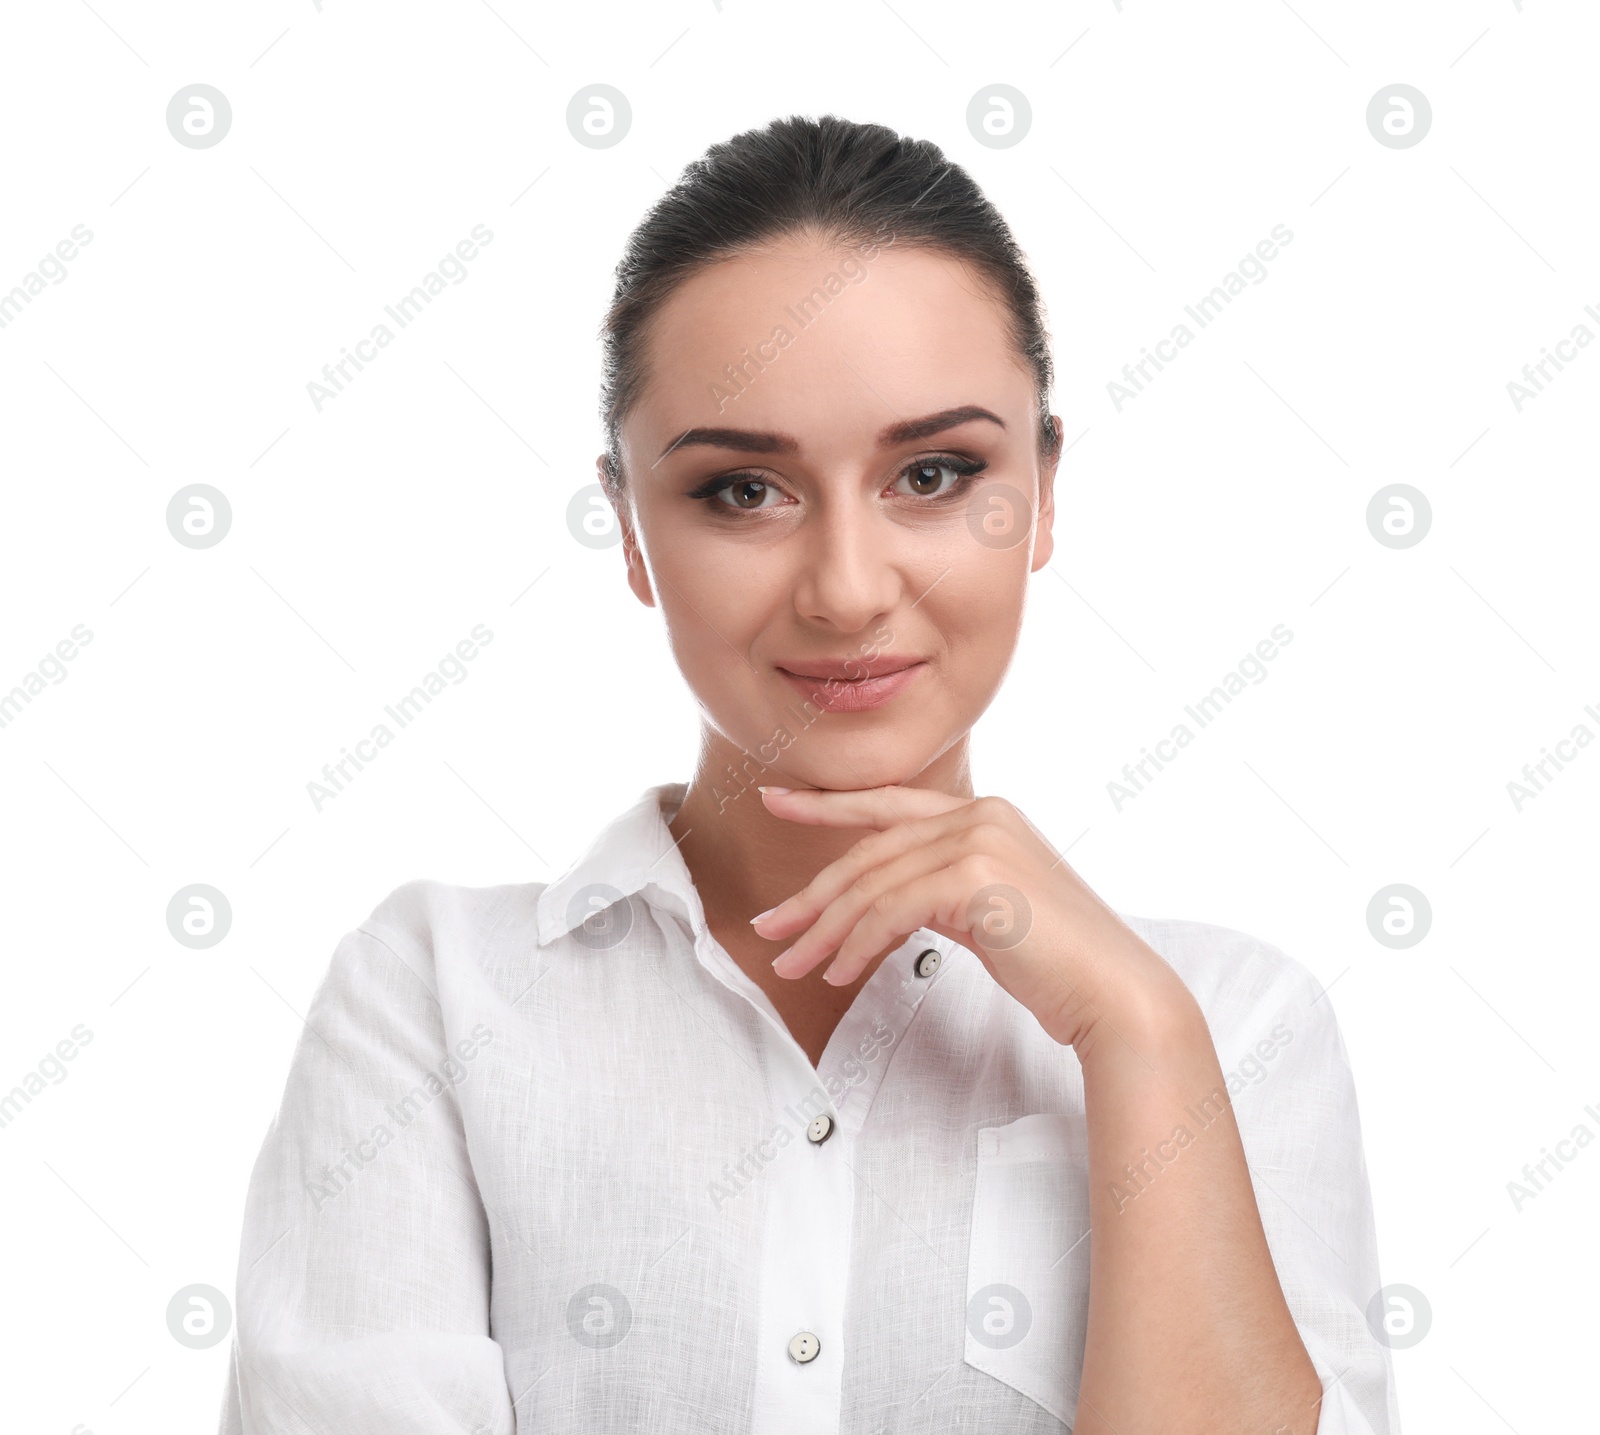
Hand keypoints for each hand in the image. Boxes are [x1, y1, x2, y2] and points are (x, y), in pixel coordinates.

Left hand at [751, 784, 1191, 1051]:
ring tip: (791, 966)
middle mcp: (980, 814)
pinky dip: (856, 945)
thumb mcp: (988, 911)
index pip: (888, 805)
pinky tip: (839, 974)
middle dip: (811, 895)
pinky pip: (890, 910)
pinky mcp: (976, 876)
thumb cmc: (1056, 964)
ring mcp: (979, 839)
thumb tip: (884, 905)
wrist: (1115, 994)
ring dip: (824, 930)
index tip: (774, 800)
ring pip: (872, 883)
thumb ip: (941, 891)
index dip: (826, 804)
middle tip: (768, 929)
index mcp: (984, 814)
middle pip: (869, 851)